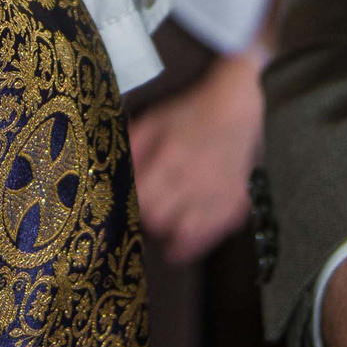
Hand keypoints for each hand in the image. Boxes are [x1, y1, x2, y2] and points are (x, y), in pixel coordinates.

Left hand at [130, 47, 266, 262]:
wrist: (235, 105)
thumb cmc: (189, 111)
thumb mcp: (153, 120)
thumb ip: (131, 145)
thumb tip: (111, 169)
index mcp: (169, 159)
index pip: (141, 201)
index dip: (131, 206)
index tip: (130, 204)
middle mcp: (194, 181)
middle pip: (160, 221)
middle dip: (149, 220)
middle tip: (148, 214)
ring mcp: (217, 194)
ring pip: (187, 234)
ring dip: (171, 234)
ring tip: (166, 229)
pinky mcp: (235, 202)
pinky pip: (214, 234)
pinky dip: (198, 241)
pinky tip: (188, 238)